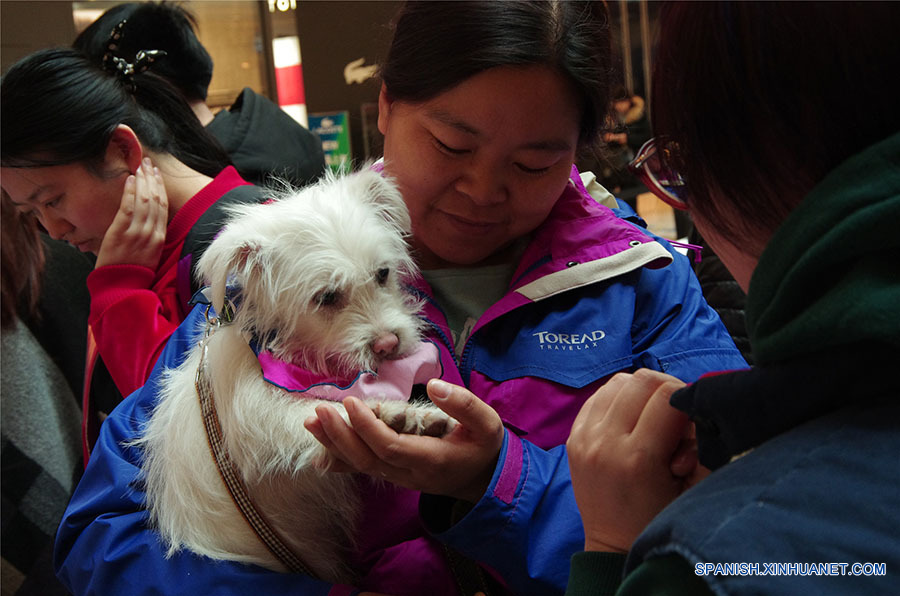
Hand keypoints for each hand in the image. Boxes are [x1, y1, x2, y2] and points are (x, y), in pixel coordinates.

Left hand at [95, 157, 167, 268]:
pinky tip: (129, 179)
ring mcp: (136, 232)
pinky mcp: (121, 232)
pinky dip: (130, 192)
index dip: (161, 188)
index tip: (157, 175)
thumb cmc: (134, 274)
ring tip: (139, 166)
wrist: (122, 288)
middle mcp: (151, 233)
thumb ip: (152, 238)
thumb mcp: (150, 255)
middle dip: (152, 179)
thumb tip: (150, 222)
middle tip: (148, 163)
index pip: (163, 207)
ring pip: (144, 200)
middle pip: (156, 200)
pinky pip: (128, 207)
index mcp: (160, 238)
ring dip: (142, 180)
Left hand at [304, 379, 504, 502]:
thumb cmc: (483, 446)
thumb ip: (463, 404)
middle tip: (320, 410)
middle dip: (341, 435)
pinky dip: (338, 462)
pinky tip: (317, 452)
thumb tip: (435, 386)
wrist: (483, 478)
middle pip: (367, 459)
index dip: (367, 427)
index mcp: (431, 459)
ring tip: (311, 422)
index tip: (352, 403)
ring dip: (333, 444)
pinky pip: (362, 470)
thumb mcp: (486, 423)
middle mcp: (409, 473)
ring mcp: (399, 477)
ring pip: (360, 466)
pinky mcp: (393, 474)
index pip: (390, 447)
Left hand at [566, 369, 708, 552]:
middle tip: (674, 414)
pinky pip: (598, 396)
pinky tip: (629, 418)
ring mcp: (584, 438)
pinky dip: (618, 398)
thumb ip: (699, 444)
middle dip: (666, 390)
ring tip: (651, 416)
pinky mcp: (572, 438)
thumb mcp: (692, 487)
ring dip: (641, 392)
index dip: (686, 398)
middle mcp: (605, 442)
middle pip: (642, 380)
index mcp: (638, 458)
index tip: (691, 418)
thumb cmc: (659, 520)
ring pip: (618, 382)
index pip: (667, 395)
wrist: (613, 546)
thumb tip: (690, 409)